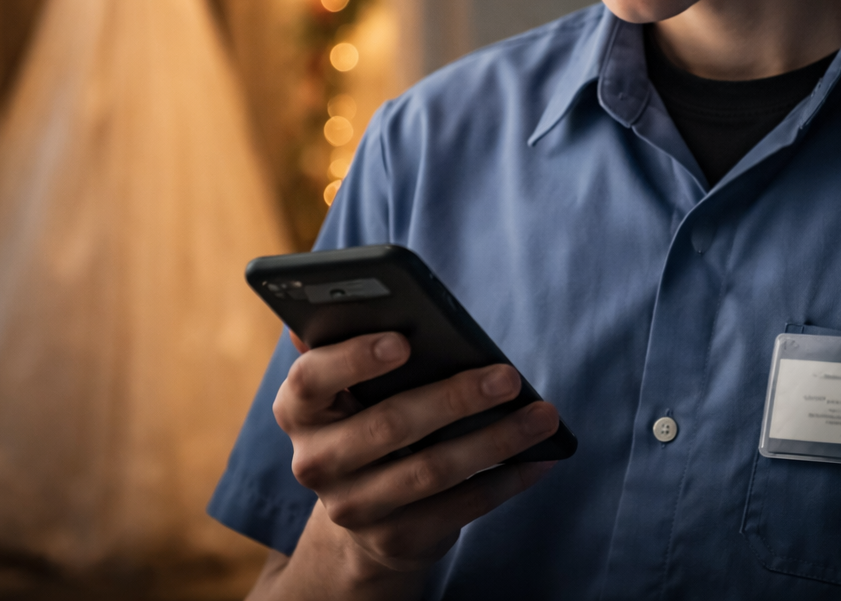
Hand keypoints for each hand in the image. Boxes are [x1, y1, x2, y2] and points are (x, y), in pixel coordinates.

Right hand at [269, 330, 559, 595]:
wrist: (365, 509)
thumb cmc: (367, 415)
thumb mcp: (351, 383)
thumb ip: (353, 341)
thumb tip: (366, 300)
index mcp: (297, 408)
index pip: (311, 378)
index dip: (354, 359)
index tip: (404, 341)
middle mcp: (314, 462)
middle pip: (387, 425)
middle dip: (455, 398)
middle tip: (509, 376)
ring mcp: (352, 507)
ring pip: (431, 470)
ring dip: (496, 440)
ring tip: (543, 415)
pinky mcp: (394, 540)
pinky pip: (459, 508)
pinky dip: (505, 481)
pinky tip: (540, 458)